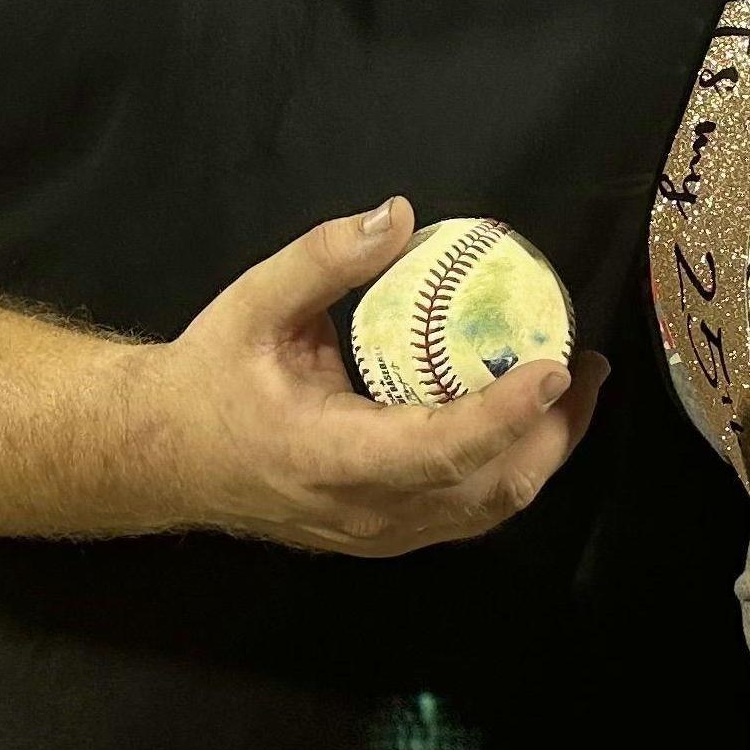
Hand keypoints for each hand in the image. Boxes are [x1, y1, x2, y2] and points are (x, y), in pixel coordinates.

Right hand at [152, 198, 604, 554]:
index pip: (439, 449)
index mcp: (330, 457)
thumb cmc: (208, 377)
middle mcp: (364, 510)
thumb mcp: (253, 305)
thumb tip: (397, 215)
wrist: (161, 455)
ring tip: (578, 392)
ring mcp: (378, 534)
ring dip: (544, 455)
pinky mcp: (385, 534)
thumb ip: (323, 260)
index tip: (555, 365)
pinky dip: (511, 472)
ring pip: (486, 510)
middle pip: (486, 491)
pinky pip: (466, 514)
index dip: (506, 413)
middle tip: (588, 365)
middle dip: (553, 433)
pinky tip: (532, 427)